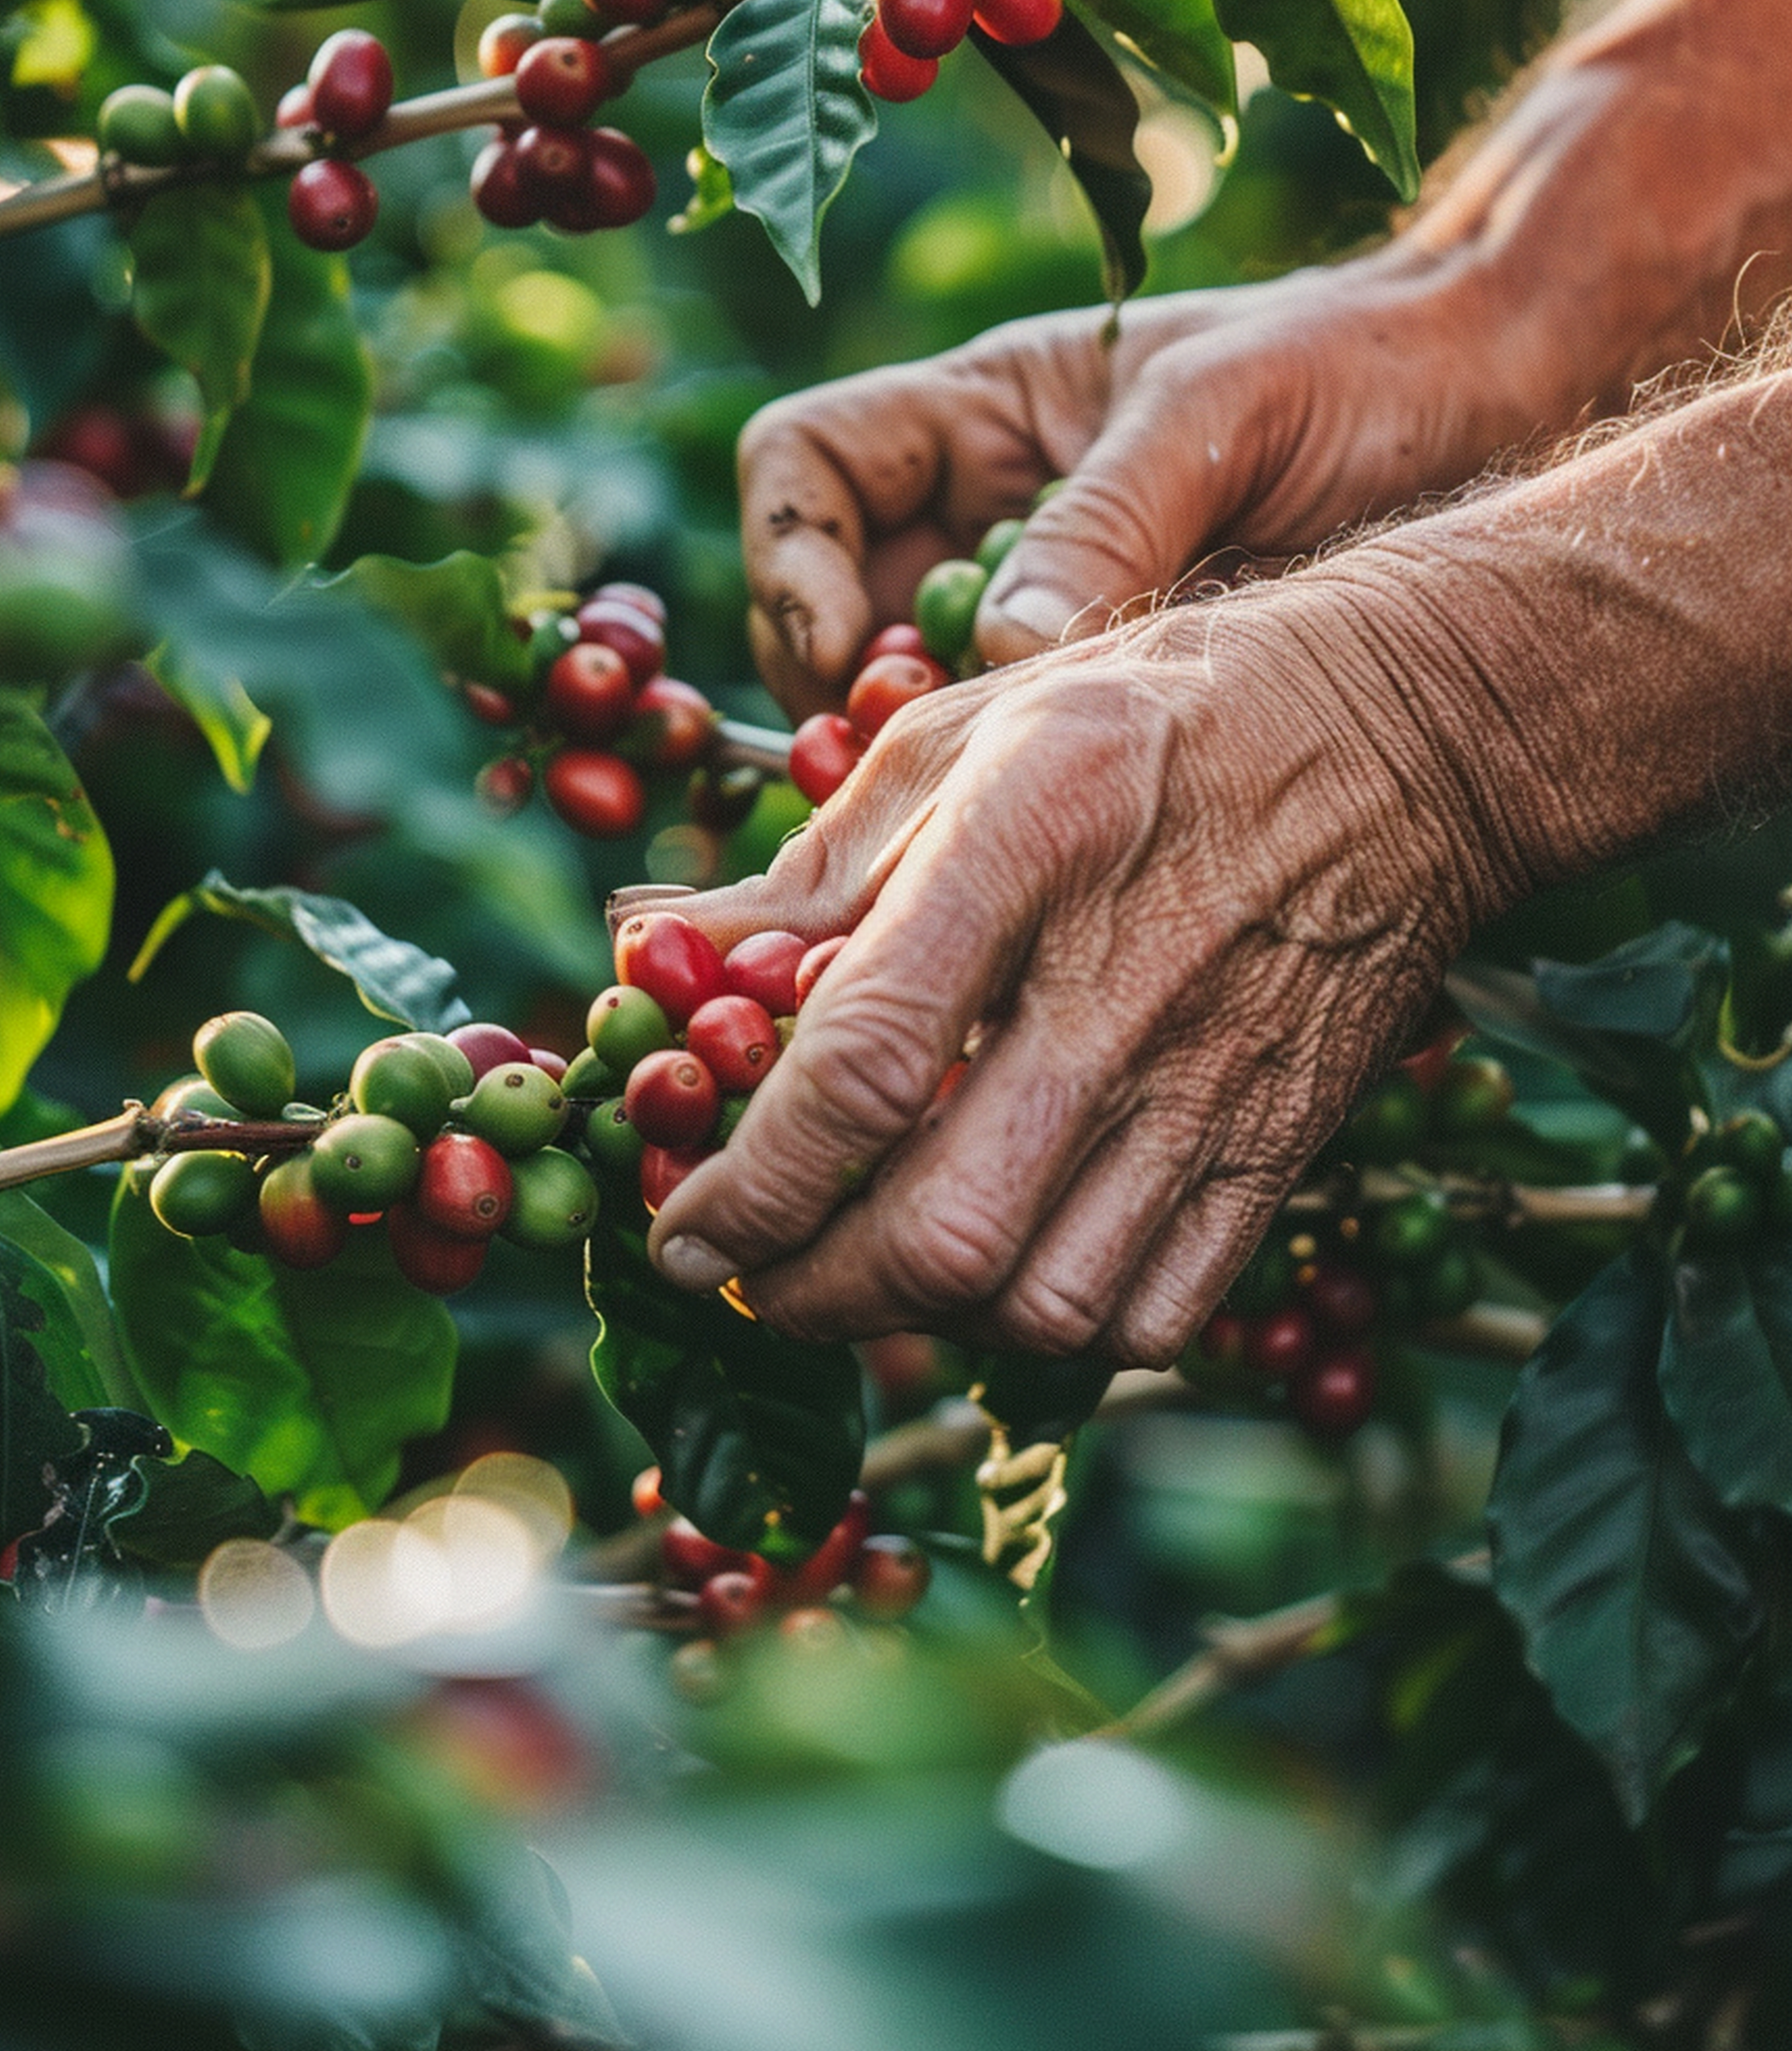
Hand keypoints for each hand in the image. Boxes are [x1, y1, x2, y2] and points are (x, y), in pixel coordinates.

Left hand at [639, 576, 1514, 1364]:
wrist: (1406, 735)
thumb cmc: (1151, 718)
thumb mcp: (963, 735)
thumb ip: (804, 867)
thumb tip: (644, 953)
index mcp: (1025, 844)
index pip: (858, 1065)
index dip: (749, 1179)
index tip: (679, 1225)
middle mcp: (1121, 981)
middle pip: (944, 1228)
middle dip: (810, 1290)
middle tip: (750, 1278)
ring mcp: (1213, 1079)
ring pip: (1042, 1304)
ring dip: (926, 1325)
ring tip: (869, 1276)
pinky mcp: (1282, 1143)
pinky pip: (1152, 1317)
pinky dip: (1053, 1332)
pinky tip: (1004, 1276)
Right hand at [741, 0, 1791, 724]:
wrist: (1497, 404)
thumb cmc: (1357, 369)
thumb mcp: (1220, 416)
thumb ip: (1104, 522)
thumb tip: (992, 653)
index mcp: (988, 415)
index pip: (810, 466)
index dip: (792, 557)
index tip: (855, 650)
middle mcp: (992, 514)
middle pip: (833, 607)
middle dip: (848, 693)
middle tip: (910, 765)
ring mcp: (1048, 606)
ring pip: (914, 701)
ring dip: (921, 763)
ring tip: (983, 805)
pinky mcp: (1115, 687)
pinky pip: (1019, 747)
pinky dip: (1012, 791)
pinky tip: (1057, 824)